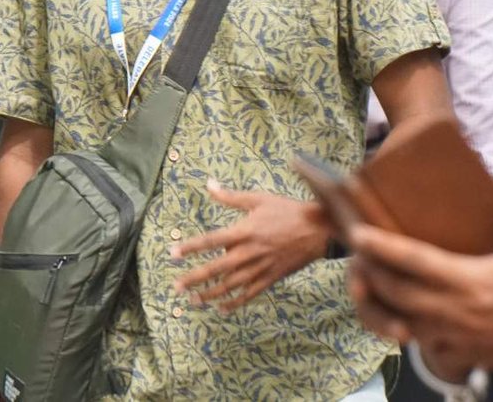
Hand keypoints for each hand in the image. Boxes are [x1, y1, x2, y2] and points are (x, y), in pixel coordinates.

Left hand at [170, 180, 328, 311]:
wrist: (319, 230)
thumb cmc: (288, 211)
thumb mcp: (259, 199)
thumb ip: (231, 197)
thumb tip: (209, 184)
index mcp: (245, 231)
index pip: (211, 241)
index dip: (190, 248)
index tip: (173, 254)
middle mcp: (250, 252)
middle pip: (216, 268)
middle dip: (194, 278)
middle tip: (176, 286)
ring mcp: (261, 267)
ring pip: (231, 285)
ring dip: (210, 293)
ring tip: (193, 300)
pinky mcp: (272, 278)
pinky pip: (250, 293)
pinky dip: (235, 302)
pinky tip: (221, 308)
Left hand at [346, 171, 492, 382]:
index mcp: (469, 280)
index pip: (412, 260)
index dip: (380, 245)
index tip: (357, 231)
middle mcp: (453, 310)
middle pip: (393, 289)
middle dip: (368, 268)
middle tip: (356, 248)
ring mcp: (451, 335)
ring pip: (398, 316)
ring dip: (378, 297)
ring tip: (366, 274)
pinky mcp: (456, 352)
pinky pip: (416, 338)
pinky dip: (399, 322)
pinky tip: (395, 306)